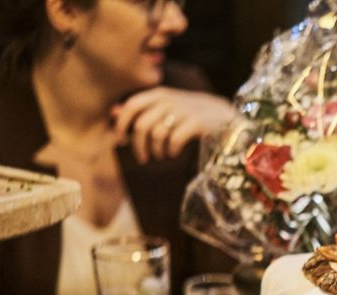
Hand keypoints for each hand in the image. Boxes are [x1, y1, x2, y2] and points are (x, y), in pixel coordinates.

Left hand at [112, 87, 235, 163]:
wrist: (223, 116)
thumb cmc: (189, 113)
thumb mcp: (164, 106)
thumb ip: (140, 108)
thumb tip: (112, 112)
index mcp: (158, 94)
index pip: (132, 106)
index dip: (122, 124)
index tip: (121, 140)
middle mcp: (169, 100)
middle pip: (142, 125)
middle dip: (139, 145)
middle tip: (143, 158)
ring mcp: (183, 111)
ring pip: (157, 134)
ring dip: (156, 150)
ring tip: (161, 155)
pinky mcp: (196, 123)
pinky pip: (174, 140)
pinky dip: (171, 150)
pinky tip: (174, 153)